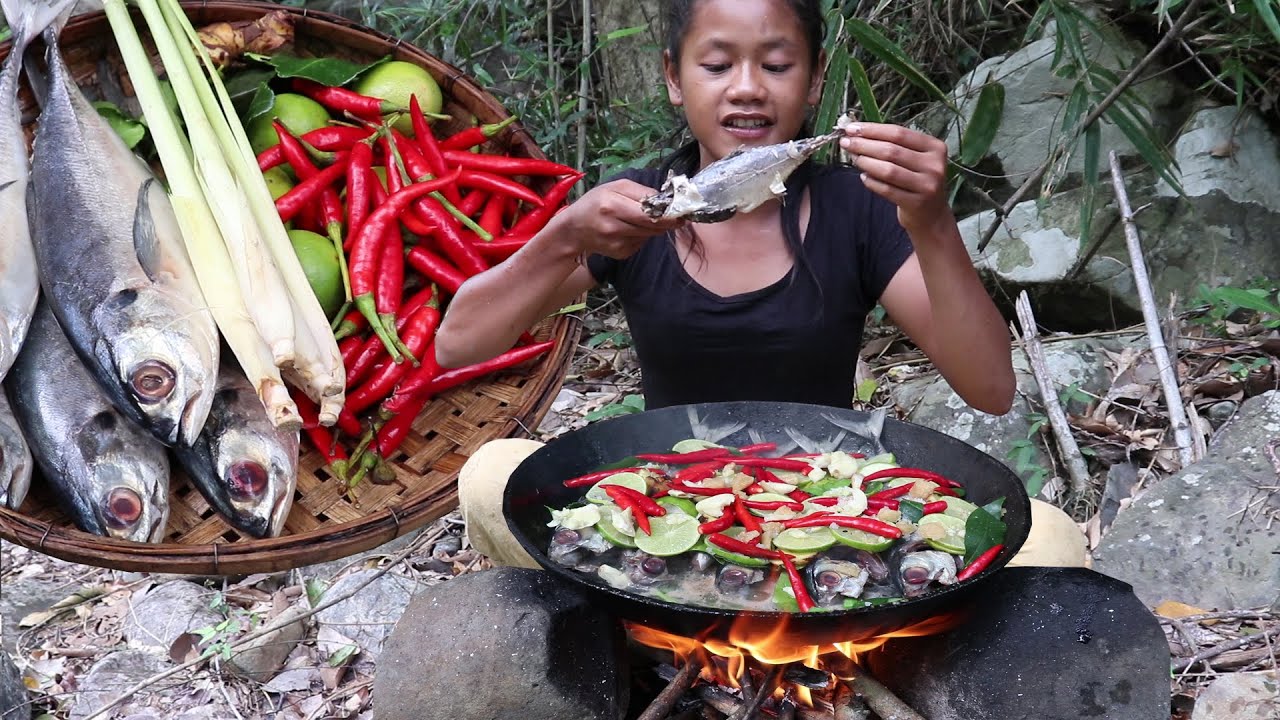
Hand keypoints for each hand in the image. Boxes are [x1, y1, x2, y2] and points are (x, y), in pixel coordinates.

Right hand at [548, 179, 686, 259]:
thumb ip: (641, 191)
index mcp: (612, 205)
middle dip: (668, 221)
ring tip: (648, 218)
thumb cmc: (595, 202)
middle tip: (679, 216)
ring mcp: (617, 243)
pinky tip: (632, 229)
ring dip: (656, 227)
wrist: (574, 228)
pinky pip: (642, 243)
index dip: (669, 214)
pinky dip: (644, 236)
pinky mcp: (620, 254)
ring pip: (650, 235)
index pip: (649, 213)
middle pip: (653, 226)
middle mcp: (614, 226)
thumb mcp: (615, 187)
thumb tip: (666, 199)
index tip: (683, 212)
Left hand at [840, 123, 951, 235]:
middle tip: (846, 143)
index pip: (899, 133)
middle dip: (864, 145)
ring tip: (854, 158)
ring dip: (866, 162)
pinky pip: (887, 190)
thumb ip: (894, 145)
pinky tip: (863, 177)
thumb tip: (858, 132)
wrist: (931, 215)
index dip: (872, 130)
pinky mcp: (916, 203)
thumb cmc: (917, 181)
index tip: (851, 129)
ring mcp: (927, 185)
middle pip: (892, 150)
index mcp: (935, 147)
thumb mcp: (916, 159)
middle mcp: (934, 165)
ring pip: (888, 170)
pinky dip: (872, 182)